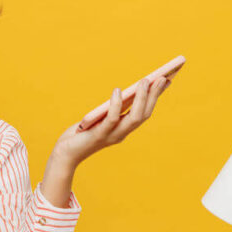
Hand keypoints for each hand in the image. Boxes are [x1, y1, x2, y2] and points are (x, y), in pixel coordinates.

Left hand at [39, 76, 169, 206]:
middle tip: (161, 77)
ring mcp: (112, 135)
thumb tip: (123, 91)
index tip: (166, 80)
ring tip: (145, 81)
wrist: (65, 154)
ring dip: (142, 99)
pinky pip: (111, 119)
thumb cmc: (81, 133)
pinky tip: (118, 90)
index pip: (144, 112)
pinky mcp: (98, 135)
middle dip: (154, 96)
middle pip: (144, 114)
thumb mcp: (99, 118)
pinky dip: (116, 105)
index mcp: (123, 129)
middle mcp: (121, 133)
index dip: (155, 97)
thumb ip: (110, 109)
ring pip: (134, 118)